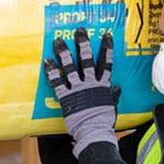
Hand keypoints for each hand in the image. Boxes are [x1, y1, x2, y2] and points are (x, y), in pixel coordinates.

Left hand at [44, 28, 120, 157]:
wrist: (93, 131)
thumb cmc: (103, 122)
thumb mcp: (111, 106)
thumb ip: (112, 95)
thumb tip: (116, 88)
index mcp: (102, 86)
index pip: (105, 63)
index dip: (106, 49)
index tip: (106, 36)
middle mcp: (90, 84)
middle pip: (87, 59)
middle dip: (83, 44)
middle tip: (79, 31)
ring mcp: (77, 89)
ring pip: (70, 67)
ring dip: (64, 53)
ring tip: (59, 42)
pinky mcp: (66, 97)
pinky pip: (57, 82)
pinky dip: (52, 72)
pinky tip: (47, 62)